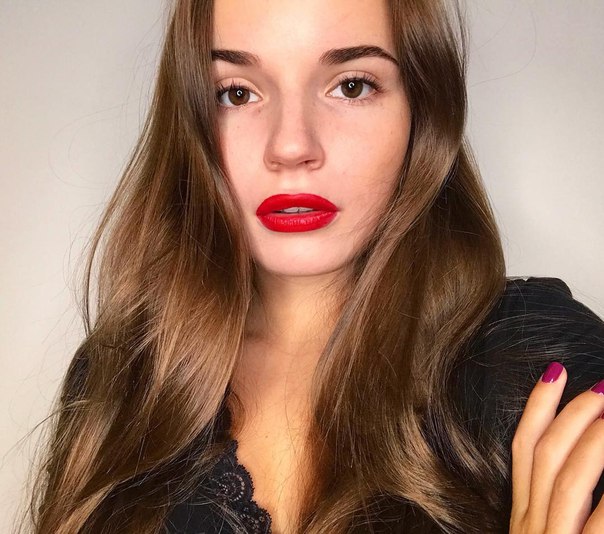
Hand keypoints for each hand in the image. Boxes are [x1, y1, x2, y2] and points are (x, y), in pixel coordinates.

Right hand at [510, 361, 603, 532]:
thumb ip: (567, 506)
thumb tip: (583, 455)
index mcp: (526, 516)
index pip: (523, 448)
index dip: (538, 406)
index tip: (555, 372)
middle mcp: (532, 524)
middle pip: (543, 456)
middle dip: (573, 415)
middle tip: (601, 387)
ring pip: (568, 480)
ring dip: (594, 441)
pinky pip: (599, 521)